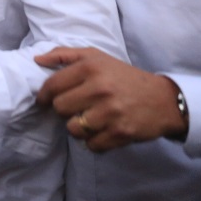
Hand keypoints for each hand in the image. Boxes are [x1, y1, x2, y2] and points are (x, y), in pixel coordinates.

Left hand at [35, 47, 187, 151]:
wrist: (163, 99)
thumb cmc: (123, 76)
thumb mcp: (96, 57)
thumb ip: (64, 55)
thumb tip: (37, 60)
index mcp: (90, 67)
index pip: (52, 85)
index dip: (45, 96)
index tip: (45, 101)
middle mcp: (99, 88)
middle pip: (60, 108)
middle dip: (64, 110)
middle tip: (76, 108)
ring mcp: (110, 112)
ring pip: (73, 129)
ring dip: (78, 128)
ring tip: (89, 120)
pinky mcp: (121, 132)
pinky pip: (91, 145)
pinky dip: (94, 142)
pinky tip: (102, 131)